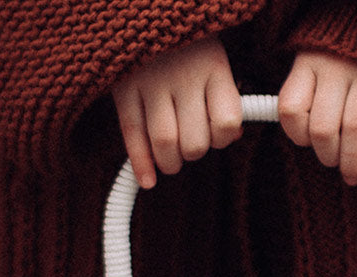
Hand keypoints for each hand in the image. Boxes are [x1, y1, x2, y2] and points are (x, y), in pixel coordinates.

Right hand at [112, 36, 242, 188]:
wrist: (142, 4)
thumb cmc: (186, 40)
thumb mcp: (213, 56)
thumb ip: (224, 93)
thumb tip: (232, 136)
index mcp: (214, 65)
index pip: (227, 123)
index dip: (223, 139)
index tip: (216, 134)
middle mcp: (184, 75)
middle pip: (195, 141)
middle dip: (193, 153)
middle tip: (189, 146)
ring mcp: (151, 81)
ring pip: (165, 143)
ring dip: (170, 163)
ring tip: (170, 160)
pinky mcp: (124, 86)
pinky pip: (132, 134)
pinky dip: (140, 163)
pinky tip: (148, 180)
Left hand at [279, 52, 356, 184]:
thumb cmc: (340, 51)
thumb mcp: (312, 62)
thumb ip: (307, 94)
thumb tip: (306, 142)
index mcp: (308, 63)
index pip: (291, 110)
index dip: (297, 135)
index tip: (306, 141)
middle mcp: (336, 68)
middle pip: (323, 128)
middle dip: (327, 156)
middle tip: (333, 162)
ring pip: (354, 129)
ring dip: (352, 161)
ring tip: (353, 175)